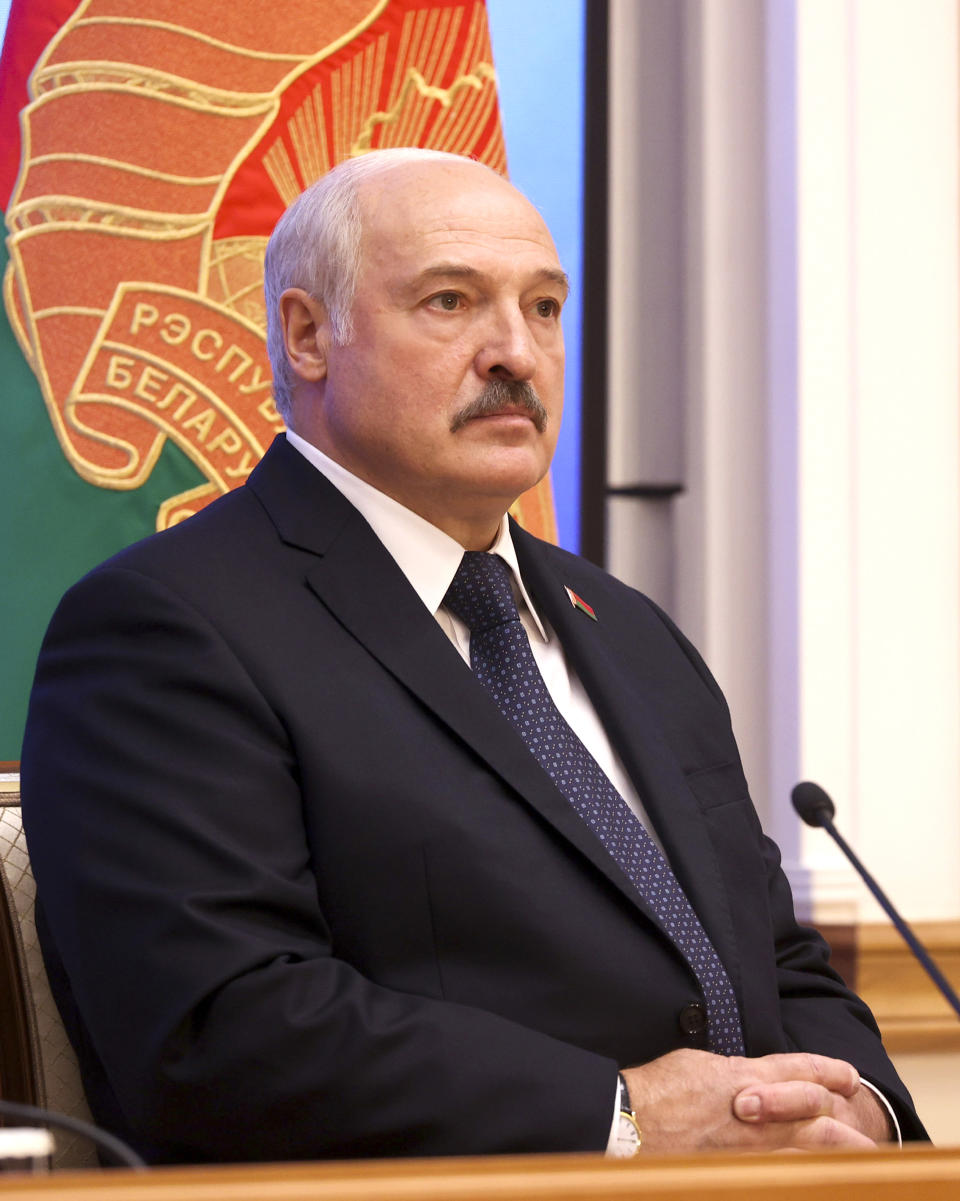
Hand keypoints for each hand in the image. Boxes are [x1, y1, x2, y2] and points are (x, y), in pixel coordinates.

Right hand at [621, 1049, 881, 1152]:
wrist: (630, 1123)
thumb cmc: (657, 1089)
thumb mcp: (698, 1064)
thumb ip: (732, 1072)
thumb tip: (747, 1077)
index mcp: (746, 1076)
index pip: (800, 1069)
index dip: (829, 1072)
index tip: (848, 1077)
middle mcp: (757, 1110)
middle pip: (818, 1113)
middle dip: (847, 1122)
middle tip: (868, 1132)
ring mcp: (751, 1146)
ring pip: (809, 1150)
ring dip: (838, 1155)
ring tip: (860, 1161)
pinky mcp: (738, 1171)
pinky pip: (783, 1177)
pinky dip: (804, 1178)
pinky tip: (816, 1182)